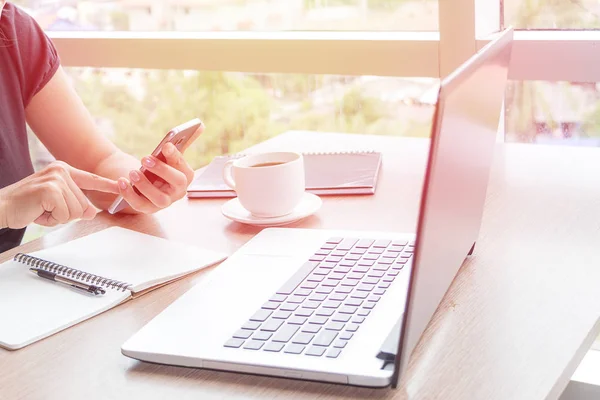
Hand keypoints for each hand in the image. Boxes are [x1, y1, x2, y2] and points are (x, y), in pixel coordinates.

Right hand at [0, 161, 118, 228]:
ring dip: (58, 217)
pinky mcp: (50, 190)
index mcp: (64, 170)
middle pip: (84, 204)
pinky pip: (64, 214)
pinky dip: (52, 219)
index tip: (123, 186)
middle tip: (46, 209)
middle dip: (67, 214)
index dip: (108, 185)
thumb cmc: (27, 205)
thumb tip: (93, 212)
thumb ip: (76, 204)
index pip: (91, 180)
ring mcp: (56, 179)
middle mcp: (61, 171)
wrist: (1, 207)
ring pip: (76, 211)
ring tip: (42, 210)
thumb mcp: (56, 203)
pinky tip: (38, 212)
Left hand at [116, 142, 194, 213]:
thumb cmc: (161, 166)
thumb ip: (183, 141)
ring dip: (146, 185)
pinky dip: (129, 194)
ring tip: (133, 171)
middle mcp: (178, 191)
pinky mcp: (148, 208)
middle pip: (177, 183)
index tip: (165, 146)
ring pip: (160, 198)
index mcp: (186, 176)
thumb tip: (200, 124)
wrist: (145, 182)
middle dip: (162, 170)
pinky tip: (121, 182)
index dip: (176, 156)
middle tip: (145, 158)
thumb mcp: (170, 154)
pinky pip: (140, 205)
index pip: (184, 167)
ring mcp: (164, 202)